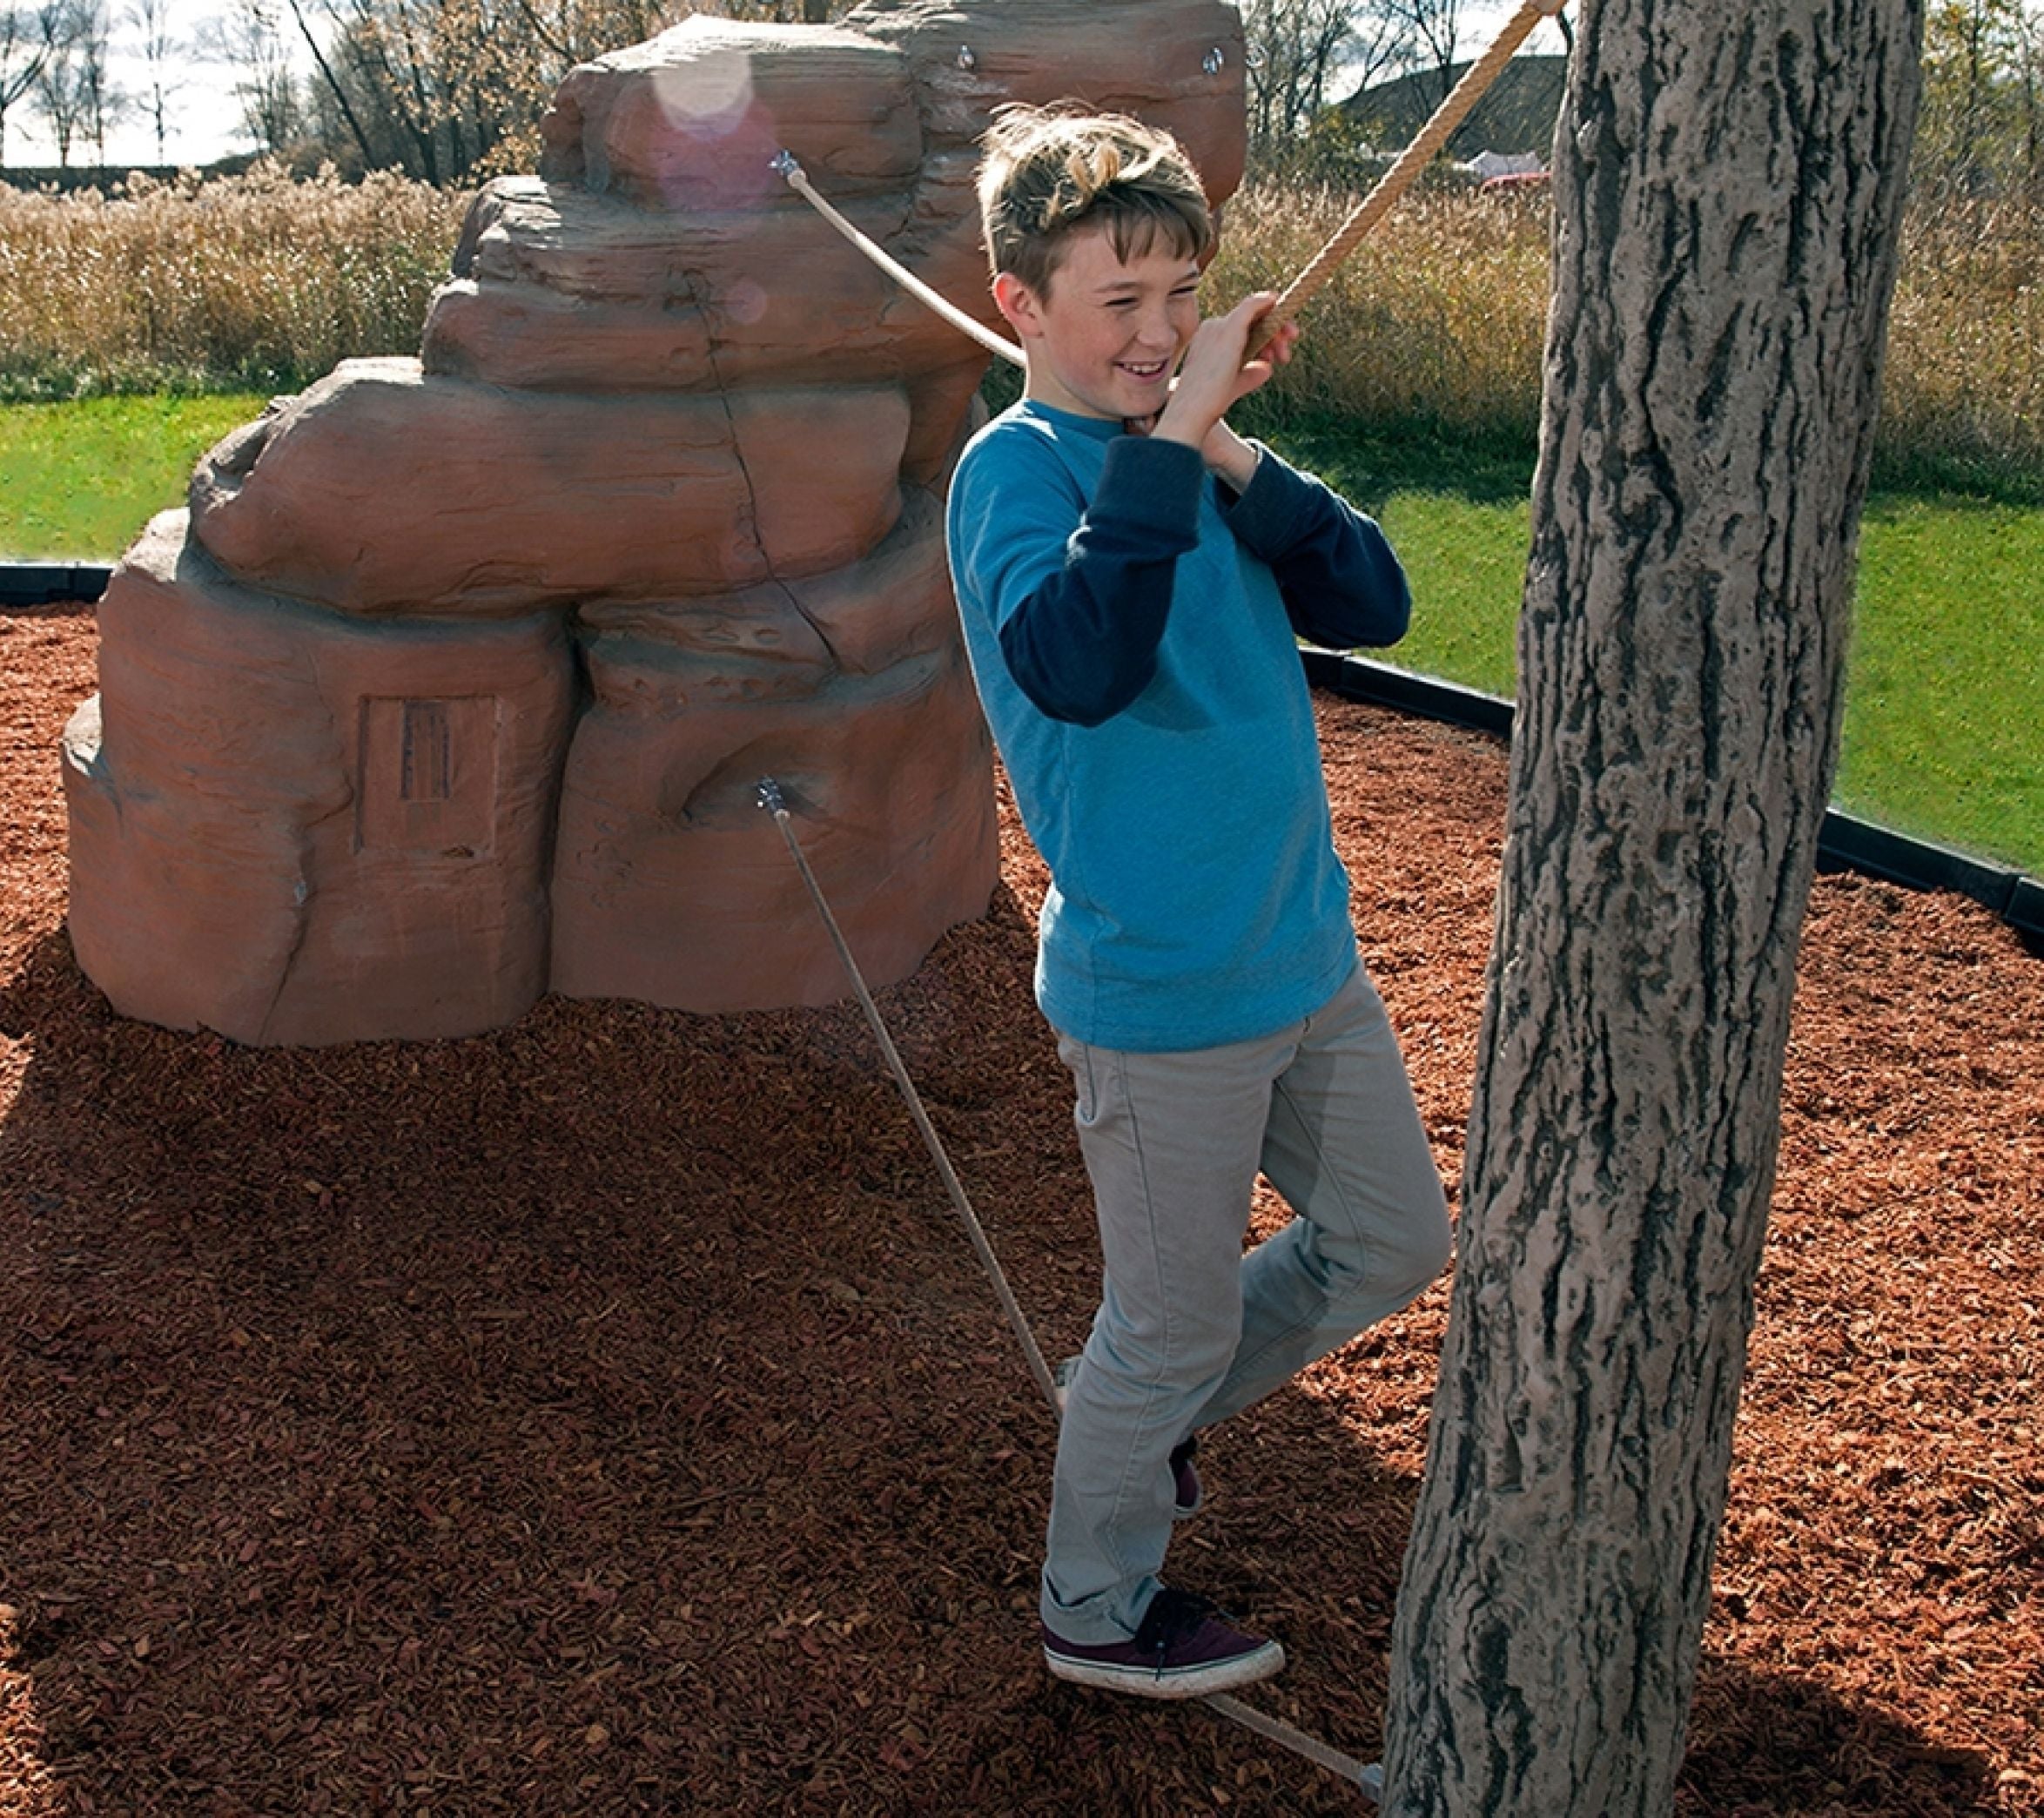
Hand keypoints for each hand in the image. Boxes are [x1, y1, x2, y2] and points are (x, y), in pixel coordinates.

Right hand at [1140, 292, 1297, 456]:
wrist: (1194, 407)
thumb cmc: (1208, 402)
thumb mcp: (1234, 385)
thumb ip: (1250, 375)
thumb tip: (1267, 368)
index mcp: (1210, 340)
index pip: (1242, 331)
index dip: (1263, 339)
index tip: (1275, 355)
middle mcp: (1213, 328)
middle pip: (1250, 322)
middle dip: (1274, 333)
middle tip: (1285, 354)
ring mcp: (1220, 326)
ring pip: (1255, 316)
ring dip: (1277, 327)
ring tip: (1285, 354)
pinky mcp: (1230, 327)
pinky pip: (1251, 306)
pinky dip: (1265, 302)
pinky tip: (1276, 300)